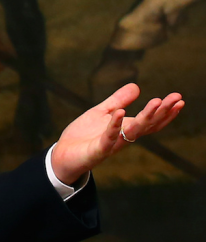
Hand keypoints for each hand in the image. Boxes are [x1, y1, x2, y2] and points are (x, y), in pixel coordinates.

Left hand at [51, 84, 183, 185]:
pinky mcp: (97, 151)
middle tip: (176, 99)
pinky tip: (119, 112)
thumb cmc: (83, 136)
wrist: (62, 155)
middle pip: (147, 125)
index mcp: (125, 129)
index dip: (165, 112)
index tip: (178, 99)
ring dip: (145, 117)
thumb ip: (118, 101)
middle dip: (162, 112)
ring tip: (156, 102)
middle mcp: (123, 138)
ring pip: (133, 132)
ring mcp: (111, 145)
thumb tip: (137, 86)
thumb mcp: (101, 113)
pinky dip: (114, 126)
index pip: (150, 121)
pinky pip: (108, 139)